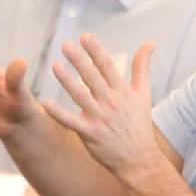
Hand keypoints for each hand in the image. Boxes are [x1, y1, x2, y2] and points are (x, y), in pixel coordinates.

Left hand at [42, 33, 158, 178]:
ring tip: (55, 65)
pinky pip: (71, 122)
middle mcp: (111, 102)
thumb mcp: (144, 94)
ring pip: (81, 96)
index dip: (96, 50)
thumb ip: (142, 68)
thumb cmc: (139, 125)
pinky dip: (59, 113)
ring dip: (67, 81)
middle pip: (93, 77)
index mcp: (122, 91)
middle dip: (80, 60)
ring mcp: (100, 118)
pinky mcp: (90, 133)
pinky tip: (46, 103)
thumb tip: (150, 43)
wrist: (139, 159)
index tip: (85, 37)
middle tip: (66, 45)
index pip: (108, 66)